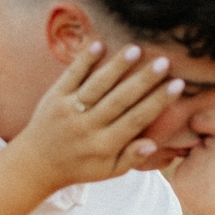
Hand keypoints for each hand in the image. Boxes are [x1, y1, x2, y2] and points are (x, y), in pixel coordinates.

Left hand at [28, 34, 194, 181]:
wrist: (37, 163)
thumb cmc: (80, 166)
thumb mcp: (109, 171)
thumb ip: (132, 158)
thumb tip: (154, 143)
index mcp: (105, 145)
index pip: (137, 119)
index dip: (158, 101)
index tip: (177, 84)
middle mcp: (88, 126)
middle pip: (121, 99)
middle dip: (144, 79)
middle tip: (164, 61)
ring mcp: (69, 110)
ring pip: (98, 84)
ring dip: (117, 66)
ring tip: (137, 49)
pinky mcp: (54, 97)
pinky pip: (71, 75)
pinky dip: (84, 60)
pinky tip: (99, 44)